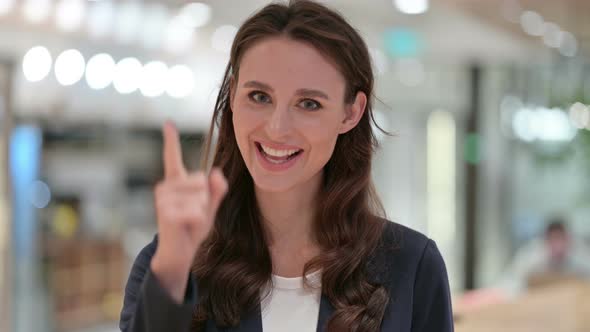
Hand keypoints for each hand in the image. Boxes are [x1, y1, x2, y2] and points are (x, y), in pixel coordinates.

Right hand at [150, 121, 227, 302]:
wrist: (179, 253)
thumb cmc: (192, 228)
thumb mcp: (210, 207)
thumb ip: (216, 190)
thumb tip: (216, 172)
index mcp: (177, 183)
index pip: (172, 157)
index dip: (170, 140)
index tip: (168, 122)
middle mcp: (166, 187)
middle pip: (201, 181)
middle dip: (205, 200)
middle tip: (193, 214)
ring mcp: (163, 199)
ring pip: (199, 196)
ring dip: (201, 212)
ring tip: (189, 221)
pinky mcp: (165, 212)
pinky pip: (196, 211)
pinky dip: (198, 221)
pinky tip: (187, 227)